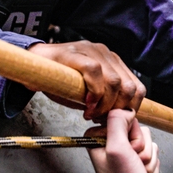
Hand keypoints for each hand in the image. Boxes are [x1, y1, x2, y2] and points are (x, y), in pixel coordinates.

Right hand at [28, 41, 145, 119]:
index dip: (130, 108)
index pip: (137, 87)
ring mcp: (92, 51)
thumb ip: (105, 100)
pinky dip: (93, 93)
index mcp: (113, 63)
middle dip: (117, 110)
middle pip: (128, 86)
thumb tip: (118, 120)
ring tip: (91, 114)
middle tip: (102, 120)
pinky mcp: (76, 52)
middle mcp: (106, 54)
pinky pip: (94, 71)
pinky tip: (86, 103)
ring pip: (114, 81)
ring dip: (104, 104)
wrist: (36, 62)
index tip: (118, 121)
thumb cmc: (62, 80)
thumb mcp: (90, 93)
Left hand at [85, 109, 159, 172]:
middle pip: (137, 128)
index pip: (122, 118)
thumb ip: (117, 123)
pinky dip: (151, 163)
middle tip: (133, 160)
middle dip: (140, 147)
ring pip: (147, 139)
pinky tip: (142, 171)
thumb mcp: (117, 149)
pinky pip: (153, 150)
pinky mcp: (137, 157)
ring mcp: (125, 150)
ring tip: (137, 168)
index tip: (126, 148)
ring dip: (147, 156)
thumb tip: (124, 107)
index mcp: (98, 137)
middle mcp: (110, 142)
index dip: (130, 133)